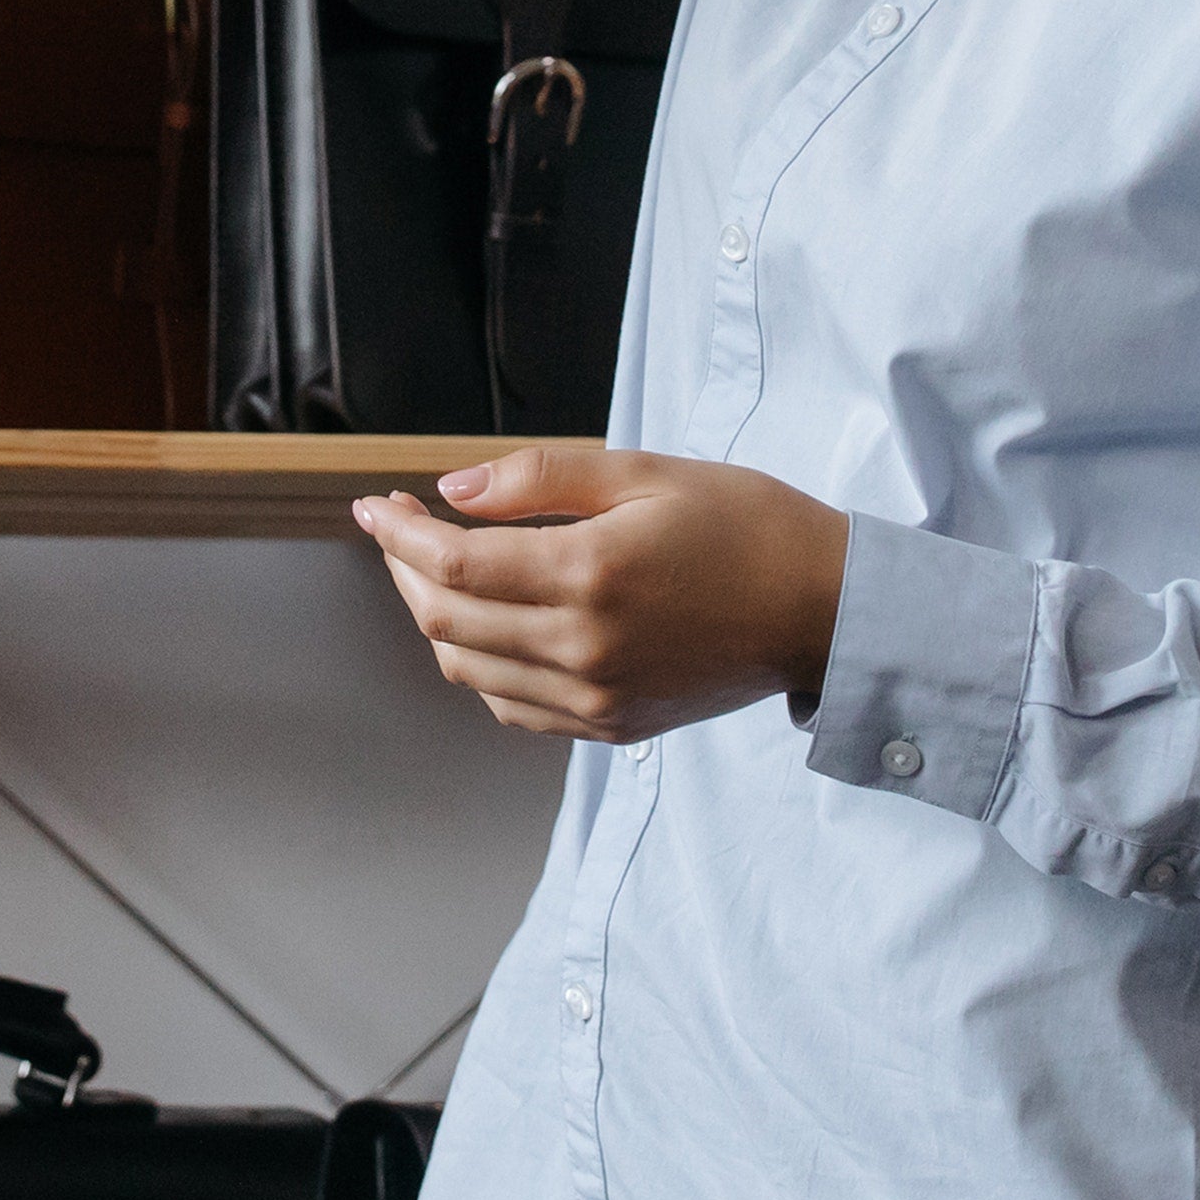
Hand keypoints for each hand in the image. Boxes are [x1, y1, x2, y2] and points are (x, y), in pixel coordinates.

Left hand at [351, 447, 853, 745]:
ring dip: (435, 618)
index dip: (398, 534)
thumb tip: (453, 491)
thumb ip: (541, 479)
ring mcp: (597, 699)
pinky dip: (479, 663)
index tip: (377, 504)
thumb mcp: (644, 474)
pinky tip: (485, 622)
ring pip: (470, 668)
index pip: (452, 566)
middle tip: (401, 527)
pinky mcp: (613, 725)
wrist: (822, 610)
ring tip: (436, 568)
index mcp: (591, 577)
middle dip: (406, 571)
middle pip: (446, 621)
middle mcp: (585, 650)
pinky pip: (512, 706)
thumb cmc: (743, 526)